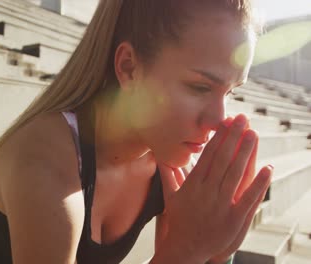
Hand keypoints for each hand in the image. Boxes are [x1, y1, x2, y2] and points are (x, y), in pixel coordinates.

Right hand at [157, 114, 272, 261]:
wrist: (184, 248)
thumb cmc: (179, 220)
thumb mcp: (170, 196)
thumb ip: (167, 174)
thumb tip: (159, 156)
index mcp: (193, 185)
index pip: (208, 156)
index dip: (218, 138)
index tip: (226, 122)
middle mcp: (205, 192)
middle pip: (222, 160)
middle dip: (233, 138)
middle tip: (243, 119)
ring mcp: (219, 206)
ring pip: (234, 174)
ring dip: (245, 153)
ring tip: (253, 134)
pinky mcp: (232, 220)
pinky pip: (247, 199)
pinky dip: (258, 184)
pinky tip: (266, 168)